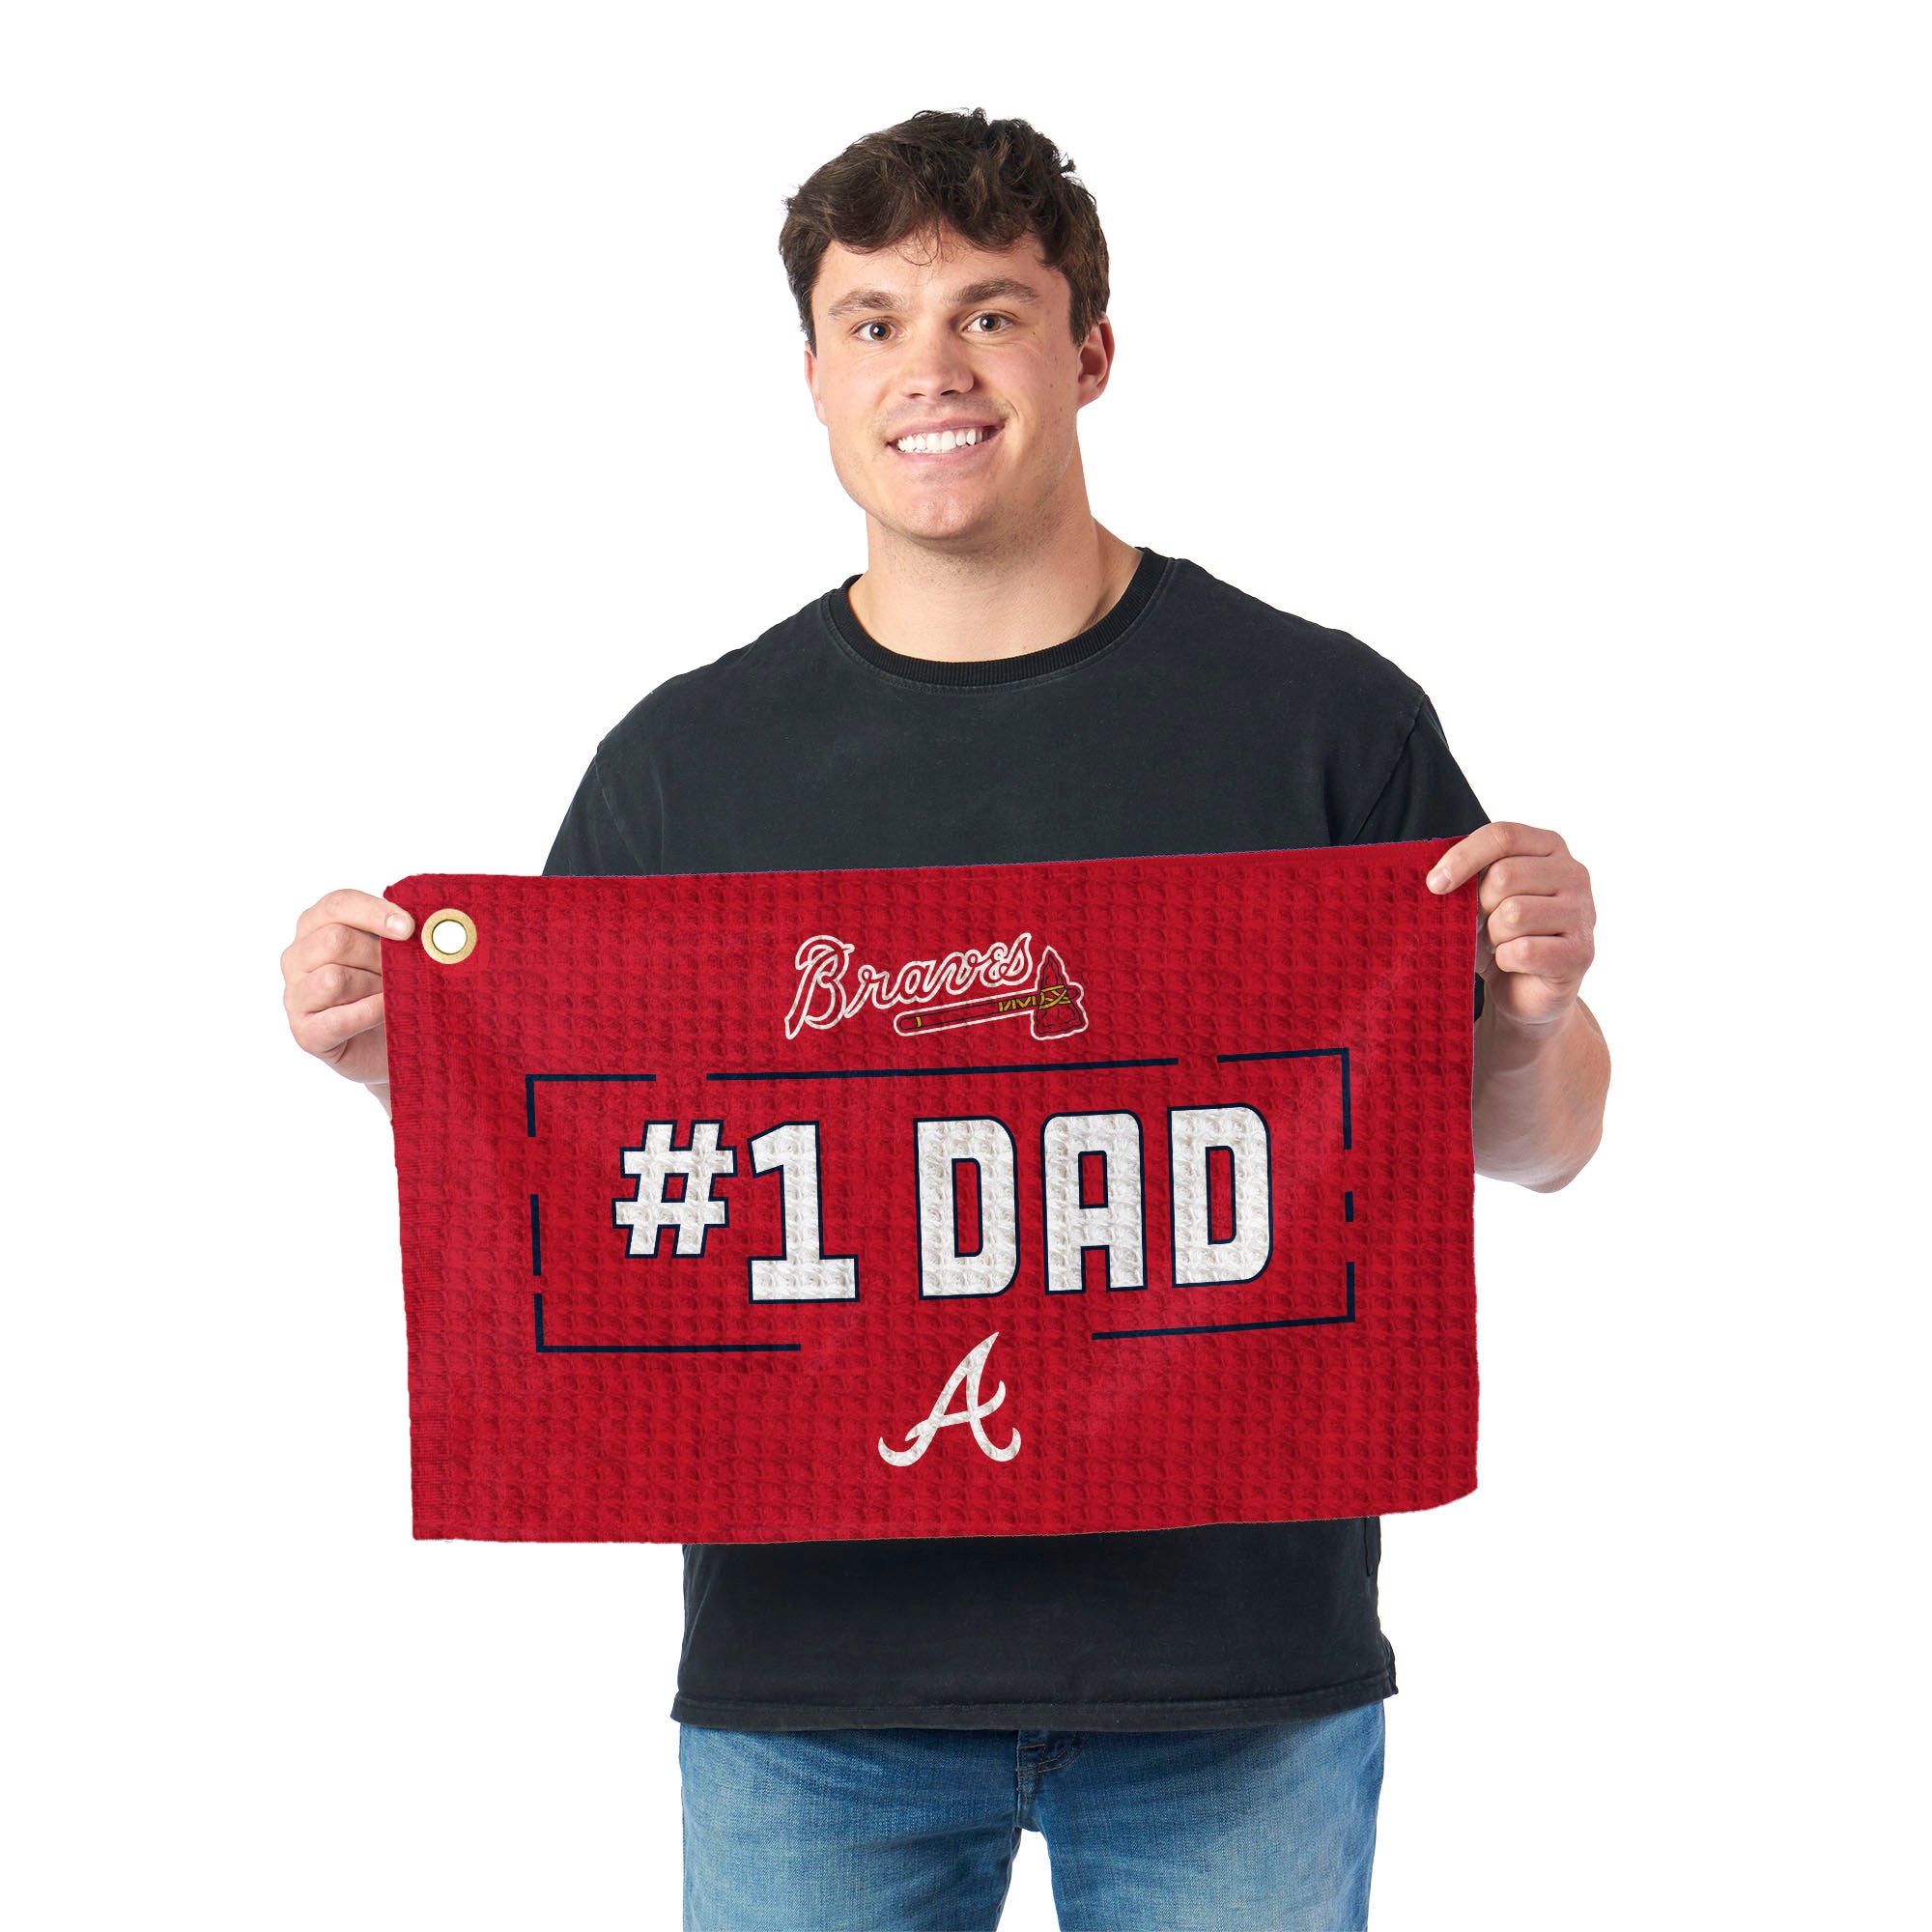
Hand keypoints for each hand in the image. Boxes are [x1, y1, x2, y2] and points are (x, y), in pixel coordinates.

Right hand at [281, 889, 414, 1086]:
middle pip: (335, 940)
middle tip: (406, 970)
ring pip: (334, 979)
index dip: (375, 913)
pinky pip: (338, 1019)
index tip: (410, 928)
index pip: (337, 904)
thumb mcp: (395, 953)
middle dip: (379, 955)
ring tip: (394, 995)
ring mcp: (296, 996)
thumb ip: (400, 934)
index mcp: (316, 926)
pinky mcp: (306, 1033)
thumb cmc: (392, 988)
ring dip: (375, 987)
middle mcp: (297, 957)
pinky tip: (389, 1011)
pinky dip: (370, 1013)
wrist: (394, 1044)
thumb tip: (429, 927)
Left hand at [1426, 822, 1594, 1026]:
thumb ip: (1466, 877)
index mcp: (1548, 847)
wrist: (1525, 990)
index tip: (1434, 884)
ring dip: (1493, 936)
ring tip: (1500, 943)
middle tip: (1482, 925)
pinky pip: (1524, 950)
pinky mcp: (1581, 952)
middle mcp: (1573, 873)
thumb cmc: (1498, 935)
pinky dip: (1505, 960)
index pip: (1502, 836)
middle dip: (1480, 907)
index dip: (1463, 857)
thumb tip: (1436, 880)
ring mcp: (1582, 913)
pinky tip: (1512, 962)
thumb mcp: (1479, 898)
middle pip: (1504, 875)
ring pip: (1513, 914)